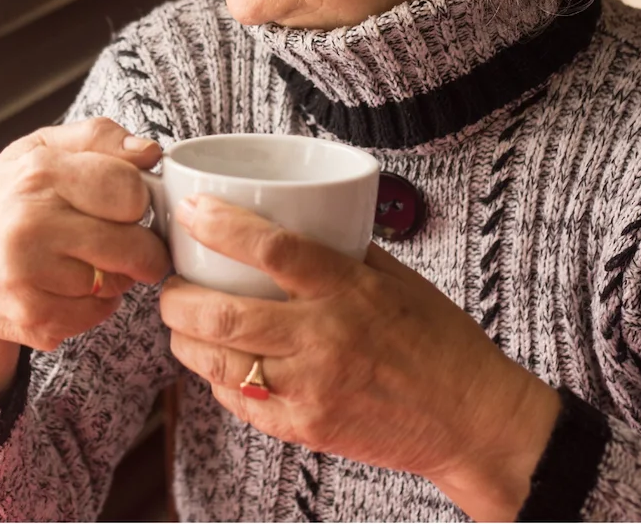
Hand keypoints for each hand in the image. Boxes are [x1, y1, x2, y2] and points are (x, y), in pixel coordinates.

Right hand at [0, 118, 171, 397]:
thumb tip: (149, 151)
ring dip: (113, 280)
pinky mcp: (33, 317)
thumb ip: (97, 139)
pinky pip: (97, 315)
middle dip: (141, 250)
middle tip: (128, 248)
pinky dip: (91, 307)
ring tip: (81, 265)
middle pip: (133, 245)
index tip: (127, 208)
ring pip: (119, 284)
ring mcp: (30, 274)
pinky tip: (64, 291)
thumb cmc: (0, 207)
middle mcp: (31, 222)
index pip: (129, 189)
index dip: (137, 201)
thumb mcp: (37, 153)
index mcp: (38, 172)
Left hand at [158, 196, 559, 521]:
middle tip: (169, 285)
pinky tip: (216, 363)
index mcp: (348, 290)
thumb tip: (287, 218)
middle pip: (221, 315)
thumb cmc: (437, 340)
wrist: (472, 419)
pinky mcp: (305, 429)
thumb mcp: (396, 279)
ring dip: (183, 339)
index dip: (220, 226)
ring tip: (181, 324)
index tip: (191, 212)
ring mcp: (311, 389)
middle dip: (176, 298)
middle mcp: (325, 339)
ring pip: (217, 361)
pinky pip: (238, 401)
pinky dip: (215, 378)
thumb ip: (341, 252)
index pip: (271, 248)